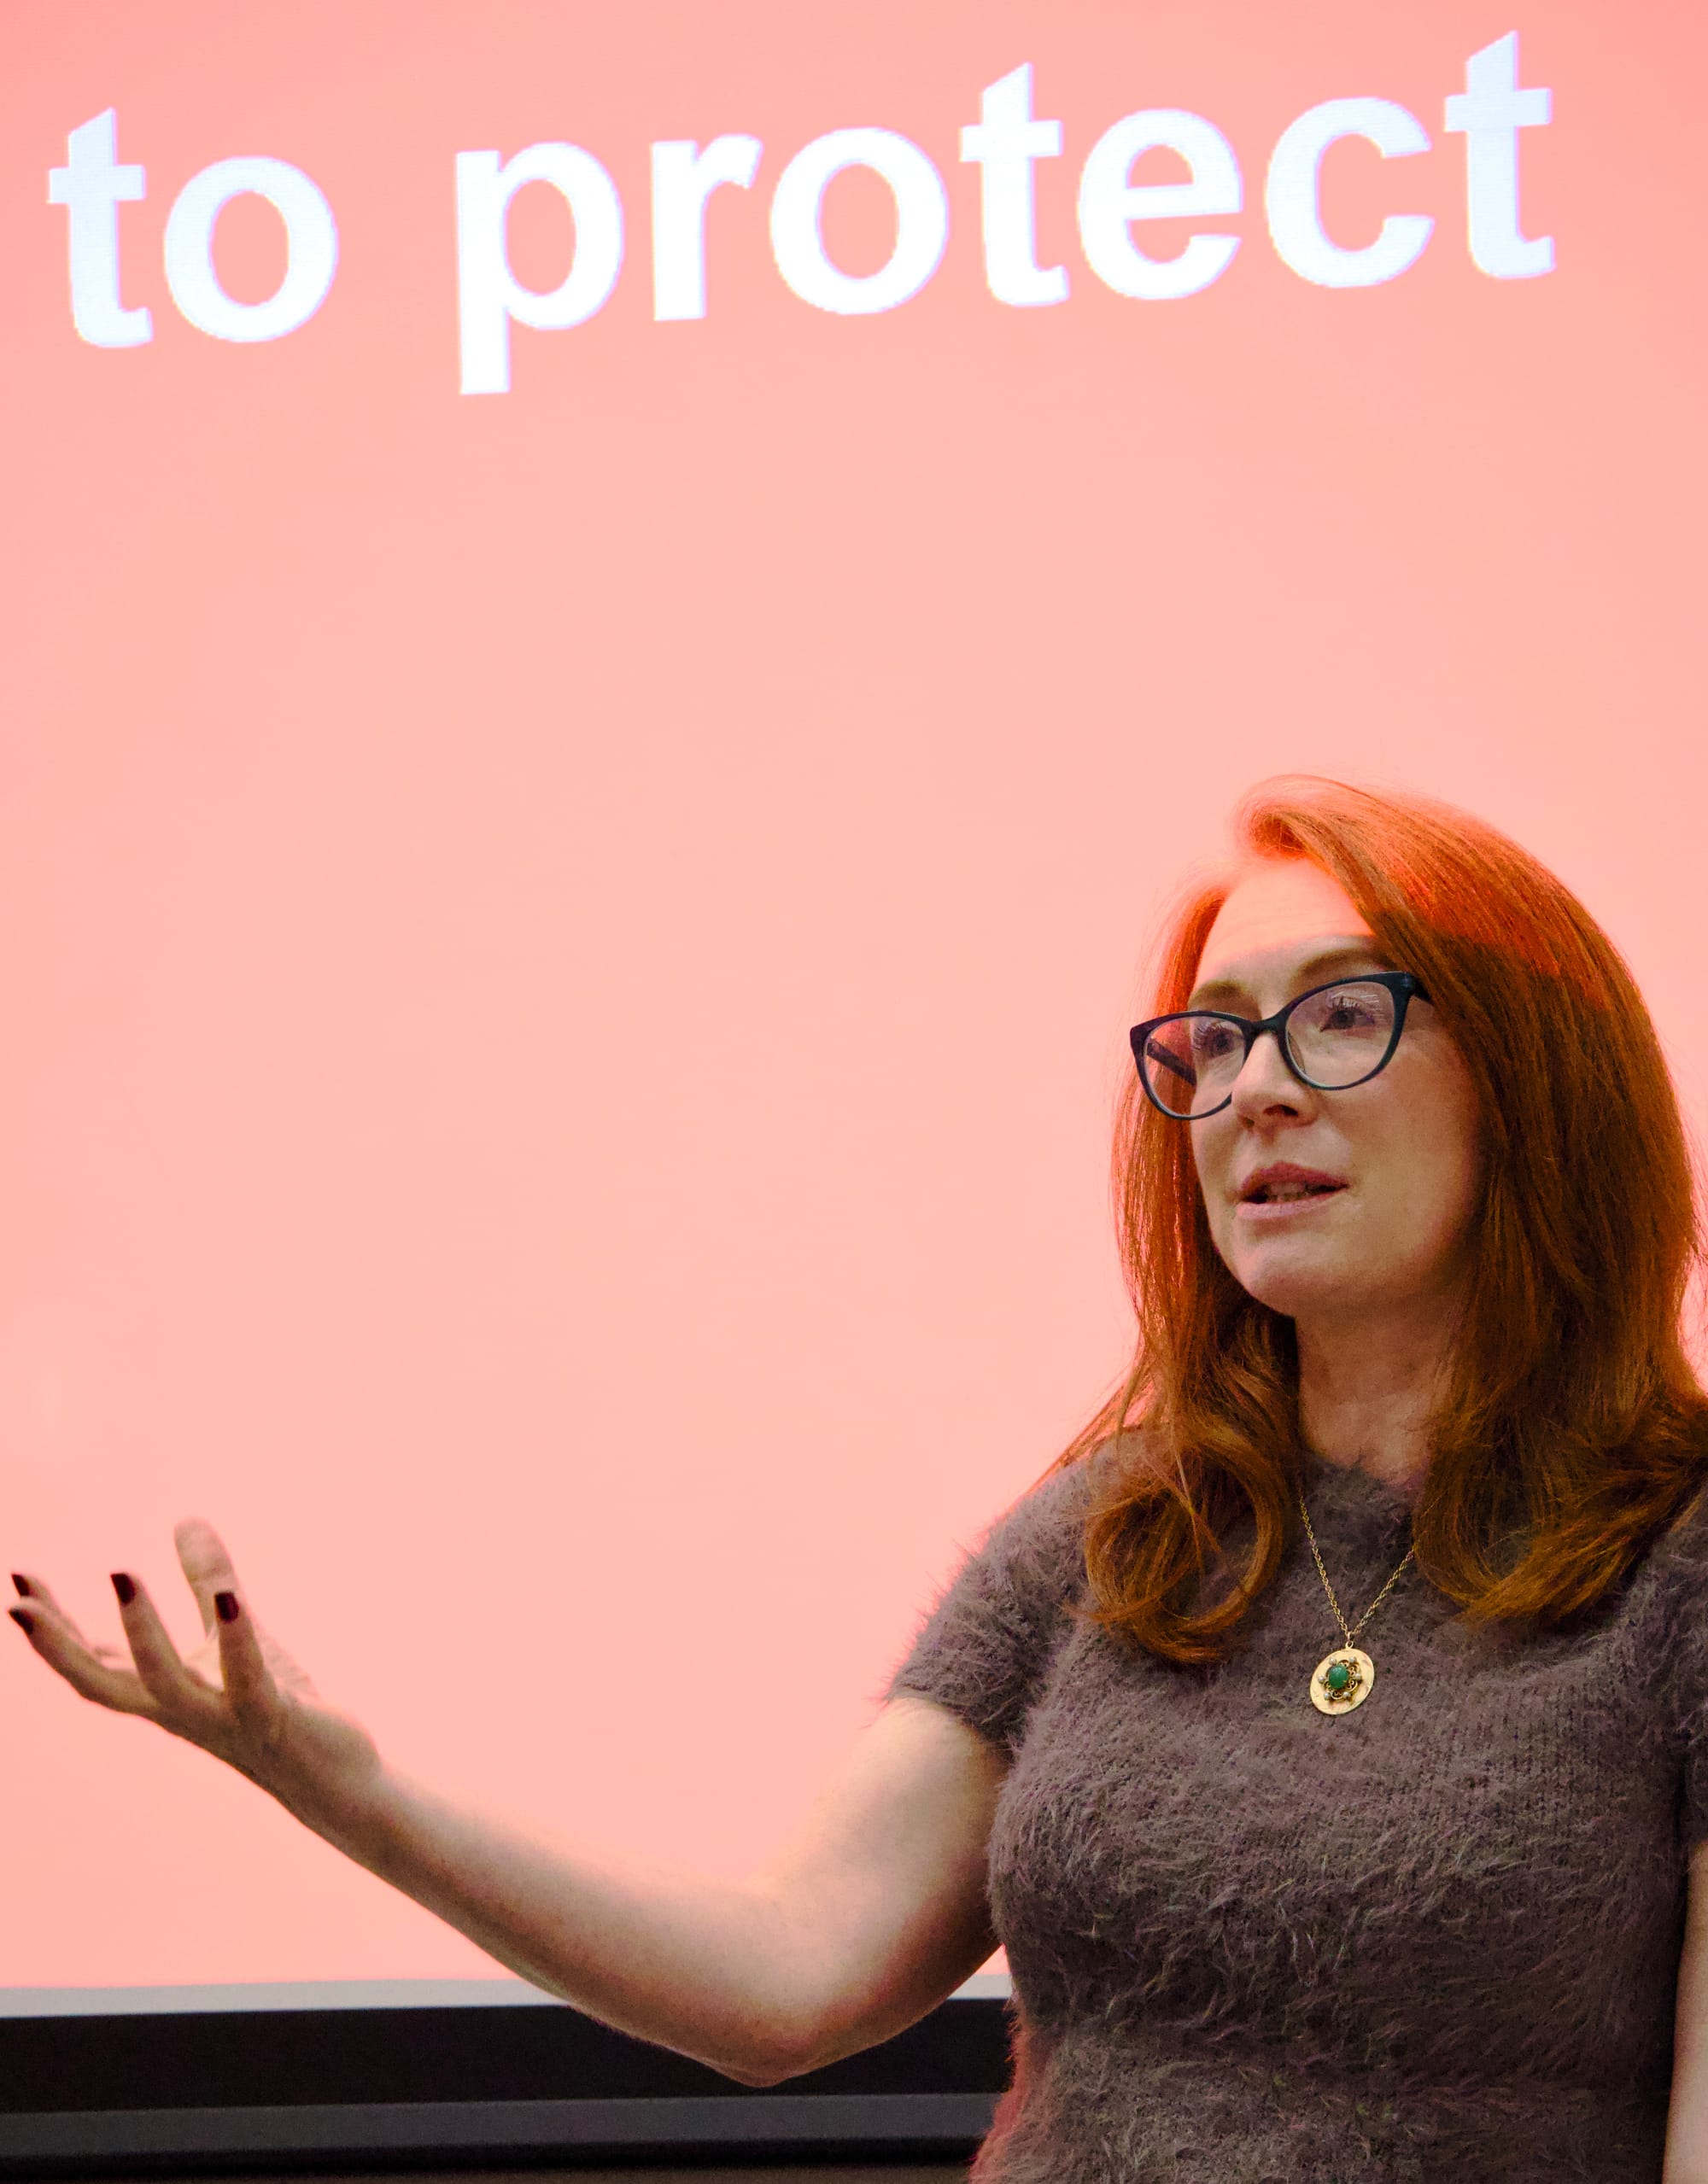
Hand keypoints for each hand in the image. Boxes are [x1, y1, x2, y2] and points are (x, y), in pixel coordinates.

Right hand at [9, 1522, 381, 1821]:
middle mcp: (179, 1712)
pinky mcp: (270, 1718)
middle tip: (18, 1602)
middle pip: (102, 1684)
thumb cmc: (274, 1705)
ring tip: (121, 1574)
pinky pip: (248, 1680)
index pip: (93, 1662)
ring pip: (165, 1683)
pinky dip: (236, 1640)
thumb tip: (185, 1519)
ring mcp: (221, 1719)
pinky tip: (233, 1598)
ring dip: (139, 1631)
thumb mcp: (235, 1631)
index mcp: (162, 1693)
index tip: (17, 1579)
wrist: (331, 1778)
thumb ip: (209, 1581)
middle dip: (58, 1646)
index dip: (52, 1628)